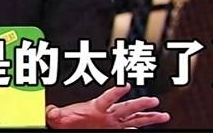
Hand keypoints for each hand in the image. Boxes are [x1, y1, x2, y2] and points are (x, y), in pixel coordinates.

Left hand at [45, 83, 169, 128]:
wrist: (67, 126)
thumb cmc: (65, 120)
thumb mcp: (58, 117)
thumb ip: (54, 112)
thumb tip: (49, 111)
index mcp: (95, 106)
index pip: (107, 97)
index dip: (115, 91)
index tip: (125, 85)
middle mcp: (107, 113)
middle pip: (127, 107)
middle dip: (141, 104)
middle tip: (155, 101)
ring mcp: (112, 122)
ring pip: (134, 117)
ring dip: (148, 116)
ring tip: (163, 115)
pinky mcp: (113, 130)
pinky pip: (129, 129)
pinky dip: (139, 128)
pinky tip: (149, 127)